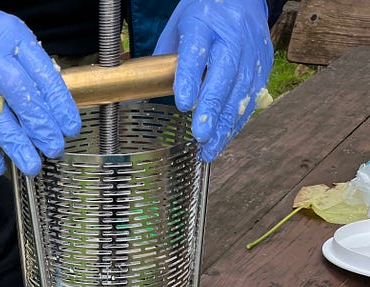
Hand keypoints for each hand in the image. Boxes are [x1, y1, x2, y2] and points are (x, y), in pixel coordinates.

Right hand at [0, 0, 80, 175]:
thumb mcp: (9, 37)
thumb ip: (28, 67)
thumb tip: (51, 108)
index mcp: (13, 39)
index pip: (43, 74)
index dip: (60, 105)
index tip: (70, 129)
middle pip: (21, 95)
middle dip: (41, 127)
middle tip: (54, 149)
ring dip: (17, 145)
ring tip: (32, 165)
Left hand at [154, 0, 272, 161]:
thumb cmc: (203, 16)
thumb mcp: (177, 28)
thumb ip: (165, 62)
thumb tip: (144, 95)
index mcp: (204, 22)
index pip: (196, 50)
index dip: (190, 78)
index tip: (183, 104)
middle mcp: (231, 35)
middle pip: (224, 73)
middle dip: (212, 107)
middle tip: (200, 135)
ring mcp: (251, 49)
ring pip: (241, 89)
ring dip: (225, 123)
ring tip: (210, 147)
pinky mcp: (263, 62)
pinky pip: (252, 96)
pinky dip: (237, 120)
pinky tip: (224, 137)